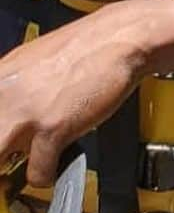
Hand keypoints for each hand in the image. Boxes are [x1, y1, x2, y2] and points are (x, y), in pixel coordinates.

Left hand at [0, 3, 145, 186]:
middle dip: (3, 155)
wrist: (122, 38)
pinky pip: (38, 173)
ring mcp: (26, 113)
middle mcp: (4, 94)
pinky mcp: (53, 129)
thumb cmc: (87, 50)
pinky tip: (58, 160)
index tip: (6, 145)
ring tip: (30, 164)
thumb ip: (12, 90)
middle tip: (12, 160)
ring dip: (12, 172)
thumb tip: (6, 115)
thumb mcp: (33, 63)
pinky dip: (49, 174)